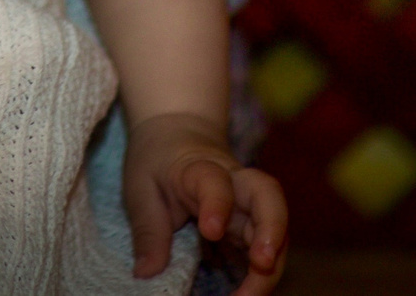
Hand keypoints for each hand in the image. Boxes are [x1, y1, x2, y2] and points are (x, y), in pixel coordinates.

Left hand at [121, 112, 287, 295]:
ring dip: (270, 264)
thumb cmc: (157, 161)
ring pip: (275, 229)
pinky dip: (260, 274)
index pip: (216, 181)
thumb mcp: (140, 189)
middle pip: (268, 198)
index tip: (210, 230)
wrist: (177, 135)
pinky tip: (244, 294)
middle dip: (272, 231)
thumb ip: (147, 230)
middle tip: (263, 264)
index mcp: (200, 169)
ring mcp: (248, 205)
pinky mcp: (251, 225)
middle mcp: (235, 184)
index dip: (217, 204)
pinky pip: (266, 248)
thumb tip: (147, 273)